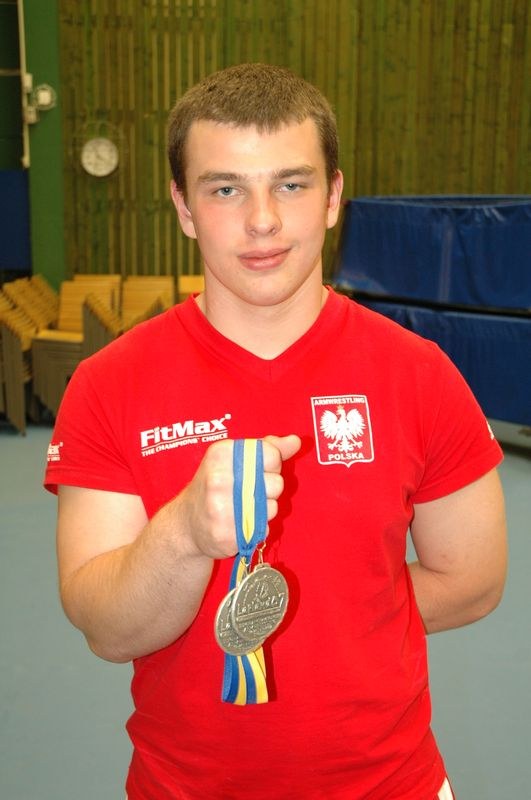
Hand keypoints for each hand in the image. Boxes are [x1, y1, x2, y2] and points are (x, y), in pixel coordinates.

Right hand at [176, 435, 300, 559]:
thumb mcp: (233, 458)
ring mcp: (221, 509)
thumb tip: (296, 441)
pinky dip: (256, 528)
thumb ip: (266, 448)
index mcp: (221, 454)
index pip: (272, 455)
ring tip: (243, 507)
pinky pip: (263, 529)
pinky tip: (239, 523)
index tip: (256, 470)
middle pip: (276, 483)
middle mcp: (219, 480)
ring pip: (272, 508)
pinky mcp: (227, 535)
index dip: (271, 465)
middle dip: (269, 489)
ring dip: (264, 510)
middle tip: (248, 491)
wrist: (186, 522)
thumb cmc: (215, 485)